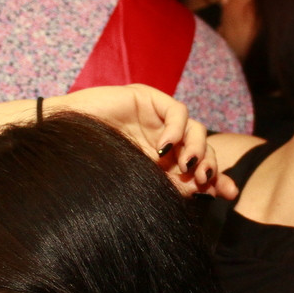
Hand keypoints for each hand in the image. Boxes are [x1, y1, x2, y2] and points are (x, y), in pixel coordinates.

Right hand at [52, 85, 238, 199]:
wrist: (64, 147)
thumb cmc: (97, 168)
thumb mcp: (144, 182)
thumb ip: (177, 186)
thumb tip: (216, 191)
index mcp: (162, 162)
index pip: (199, 166)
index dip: (217, 178)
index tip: (229, 194)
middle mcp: (164, 139)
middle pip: (203, 147)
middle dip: (210, 163)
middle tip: (203, 179)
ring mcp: (156, 119)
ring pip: (197, 128)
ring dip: (198, 148)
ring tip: (187, 167)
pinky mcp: (148, 99)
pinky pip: (178, 112)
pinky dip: (177, 130)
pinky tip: (165, 147)